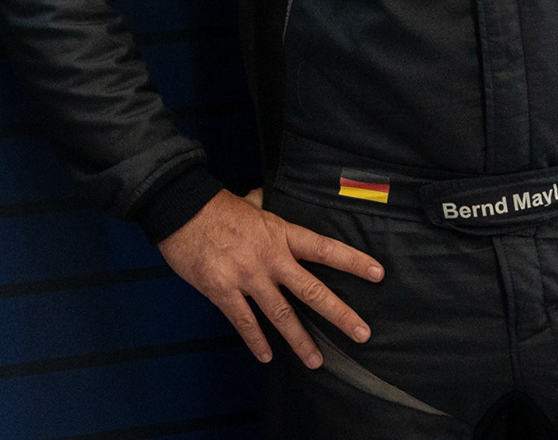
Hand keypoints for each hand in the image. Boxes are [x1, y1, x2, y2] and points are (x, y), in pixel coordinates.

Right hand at [157, 189, 383, 366]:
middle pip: (312, 290)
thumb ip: (262, 205)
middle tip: (362, 333)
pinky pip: (244, 321)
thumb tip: (265, 197)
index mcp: (280, 234)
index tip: (377, 274)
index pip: (324, 249)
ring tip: (316, 362)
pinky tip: (266, 356)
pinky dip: (256, 340)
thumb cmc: (215, 205)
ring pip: (281, 314)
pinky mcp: (222, 291)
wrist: (179, 208)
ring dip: (300, 340)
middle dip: (339, 314)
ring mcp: (247, 277)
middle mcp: (270, 258)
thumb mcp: (248, 202)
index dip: (352, 261)